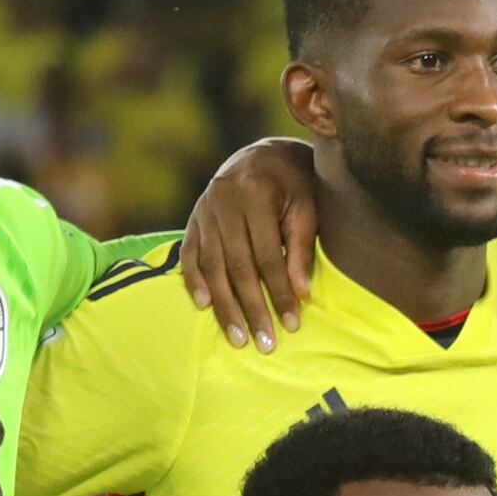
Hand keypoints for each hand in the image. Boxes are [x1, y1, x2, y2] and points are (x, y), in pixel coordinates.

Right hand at [175, 139, 323, 348]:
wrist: (265, 152)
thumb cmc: (294, 181)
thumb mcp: (307, 205)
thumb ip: (302, 247)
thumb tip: (300, 293)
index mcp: (255, 193)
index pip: (268, 256)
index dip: (280, 292)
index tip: (292, 324)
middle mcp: (223, 200)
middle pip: (238, 266)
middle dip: (252, 308)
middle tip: (264, 344)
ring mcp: (204, 209)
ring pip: (212, 265)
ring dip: (224, 306)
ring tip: (237, 337)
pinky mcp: (194, 217)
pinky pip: (189, 253)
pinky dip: (194, 280)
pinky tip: (203, 305)